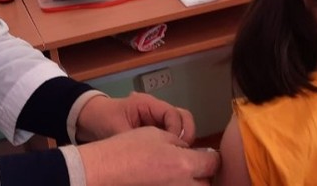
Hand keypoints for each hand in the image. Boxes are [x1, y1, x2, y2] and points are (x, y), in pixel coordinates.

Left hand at [76, 92, 195, 143]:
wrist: (91, 118)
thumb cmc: (102, 118)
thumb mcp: (116, 129)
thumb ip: (134, 138)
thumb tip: (151, 152)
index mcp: (148, 103)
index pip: (173, 114)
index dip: (177, 130)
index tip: (173, 146)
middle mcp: (156, 109)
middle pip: (183, 117)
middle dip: (186, 134)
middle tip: (180, 151)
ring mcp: (157, 119)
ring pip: (181, 126)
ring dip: (181, 140)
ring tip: (175, 155)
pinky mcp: (155, 129)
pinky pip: (172, 135)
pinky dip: (174, 144)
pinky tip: (169, 156)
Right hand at [77, 126, 219, 185]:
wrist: (103, 170)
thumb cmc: (127, 149)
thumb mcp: (157, 135)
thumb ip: (180, 144)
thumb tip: (192, 152)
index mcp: (184, 165)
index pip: (212, 163)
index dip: (210, 156)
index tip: (205, 155)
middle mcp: (182, 185)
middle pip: (205, 184)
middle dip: (201, 175)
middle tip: (192, 166)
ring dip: (190, 183)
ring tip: (179, 175)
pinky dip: (175, 185)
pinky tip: (166, 179)